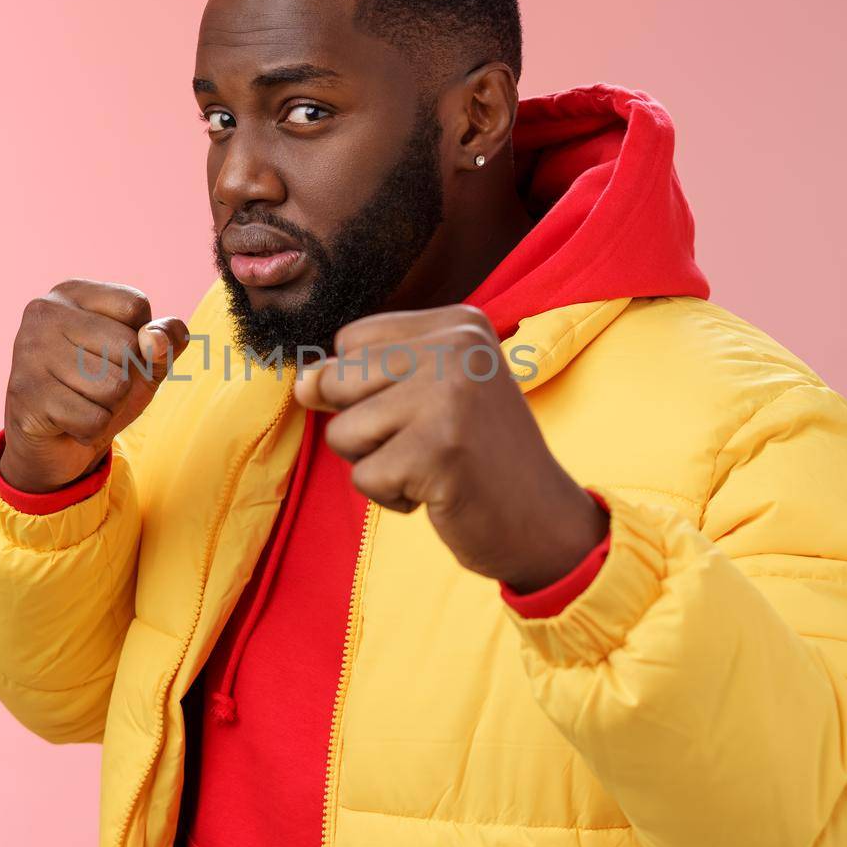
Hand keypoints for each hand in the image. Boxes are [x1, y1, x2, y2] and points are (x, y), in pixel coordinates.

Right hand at [0, 279, 187, 493]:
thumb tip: (155, 341)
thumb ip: (166, 339)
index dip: (141, 339)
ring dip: (110, 406)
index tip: (112, 352)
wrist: (58, 441)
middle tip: (96, 384)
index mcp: (72, 293)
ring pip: (113, 386)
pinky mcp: (25, 395)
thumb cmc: (103, 387)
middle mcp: (44, 313)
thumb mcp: (145, 358)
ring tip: (83, 402)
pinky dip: (92, 429)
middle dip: (126, 377)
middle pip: (127, 346)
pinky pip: (93, 419)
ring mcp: (29, 352)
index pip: (135, 306)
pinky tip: (69, 422)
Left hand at [294, 305, 606, 591]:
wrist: (545, 523)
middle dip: (365, 426)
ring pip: (344, 431)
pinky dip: (391, 497)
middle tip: (427, 442)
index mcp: (457, 323)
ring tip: (432, 466)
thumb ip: (366, 377)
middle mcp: (456, 347)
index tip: (419, 410)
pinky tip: (439, 492)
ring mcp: (449, 396)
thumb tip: (301, 384)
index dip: (364, 386)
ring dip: (377, 464)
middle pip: (339, 378)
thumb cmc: (479, 458)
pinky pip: (363, 476)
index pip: (351, 340)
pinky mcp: (438, 449)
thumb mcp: (433, 394)